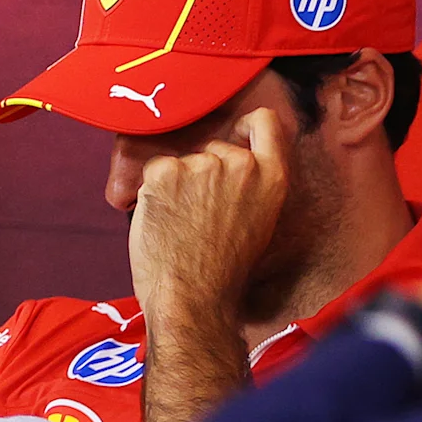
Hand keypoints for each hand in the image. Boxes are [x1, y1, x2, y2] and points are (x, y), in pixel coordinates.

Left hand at [127, 103, 289, 335]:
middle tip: (195, 214)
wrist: (194, 297)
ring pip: (180, 162)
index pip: (264, 123)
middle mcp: (240, 164)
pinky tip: (161, 220)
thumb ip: (250, 187)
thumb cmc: (223, 271)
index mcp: (271, 176)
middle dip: (199, 174)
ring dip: (173, 185)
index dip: (245, 125)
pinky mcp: (166, 173)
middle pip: (211, 149)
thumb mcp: (258, 221)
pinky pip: (152, 170)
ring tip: (179, 225)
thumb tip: (228, 169)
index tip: (234, 134)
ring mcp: (202, 165)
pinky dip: (150, 192)